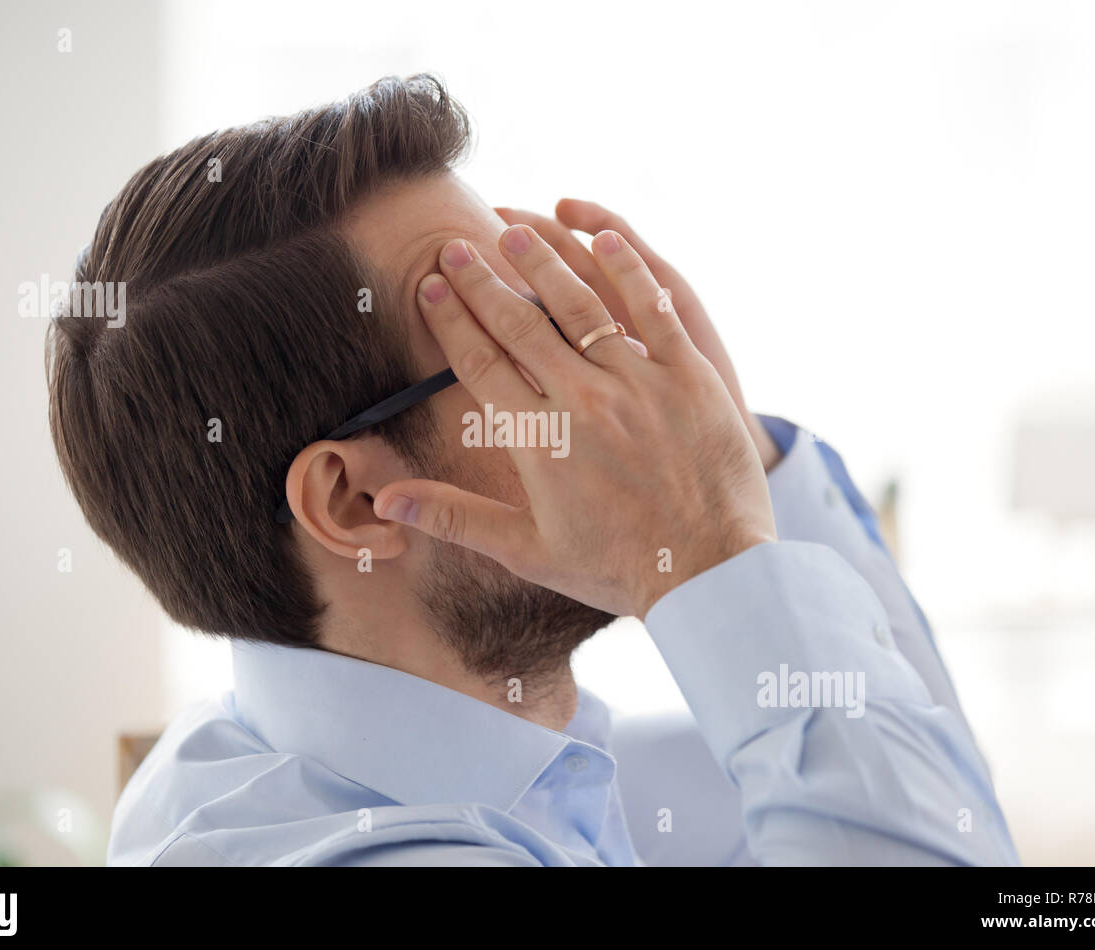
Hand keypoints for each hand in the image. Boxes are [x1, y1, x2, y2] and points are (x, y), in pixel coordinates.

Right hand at [373, 225, 776, 617]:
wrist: (708, 574)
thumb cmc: (617, 568)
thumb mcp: (527, 550)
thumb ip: (454, 517)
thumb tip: (386, 501)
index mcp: (538, 441)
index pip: (480, 363)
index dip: (451, 321)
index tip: (430, 288)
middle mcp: (582, 402)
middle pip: (519, 324)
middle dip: (482, 281)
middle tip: (457, 246)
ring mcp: (637, 384)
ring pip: (579, 306)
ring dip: (542, 264)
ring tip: (512, 232)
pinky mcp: (688, 376)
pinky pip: (653, 308)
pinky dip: (626, 270)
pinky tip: (602, 239)